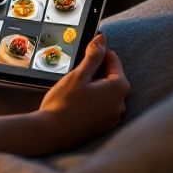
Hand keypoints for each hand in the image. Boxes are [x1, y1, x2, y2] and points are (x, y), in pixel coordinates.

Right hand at [37, 32, 129, 150]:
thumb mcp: (79, 74)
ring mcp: (113, 118)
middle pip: (113, 78)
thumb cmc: (64, 103)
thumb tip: (102, 39)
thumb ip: (93, 56)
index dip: (100, 52)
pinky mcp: (103, 127)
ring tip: (76, 84)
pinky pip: (103, 106)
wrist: (51, 133)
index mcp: (118, 89)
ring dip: (96, 85)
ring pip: (107, 93)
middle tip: (78, 67)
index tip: (88, 48)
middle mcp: (120, 105)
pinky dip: (94, 99)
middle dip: (98, 70)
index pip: (115, 61)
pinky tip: (77, 99)